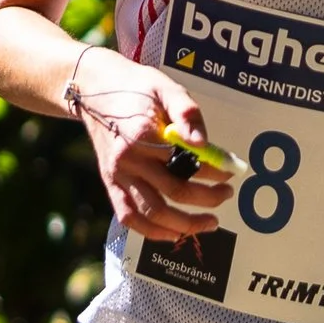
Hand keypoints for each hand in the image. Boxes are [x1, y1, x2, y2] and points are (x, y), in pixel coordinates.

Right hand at [70, 51, 234, 244]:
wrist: (94, 90)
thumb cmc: (137, 88)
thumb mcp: (166, 88)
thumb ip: (187, 114)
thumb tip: (204, 144)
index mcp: (143, 134)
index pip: (186, 163)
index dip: (213, 171)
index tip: (230, 169)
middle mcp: (128, 160)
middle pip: (174, 192)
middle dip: (207, 199)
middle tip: (226, 194)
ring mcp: (117, 176)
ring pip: (153, 213)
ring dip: (185, 224)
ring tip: (210, 223)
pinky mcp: (110, 185)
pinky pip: (130, 218)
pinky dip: (153, 232)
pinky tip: (174, 234)